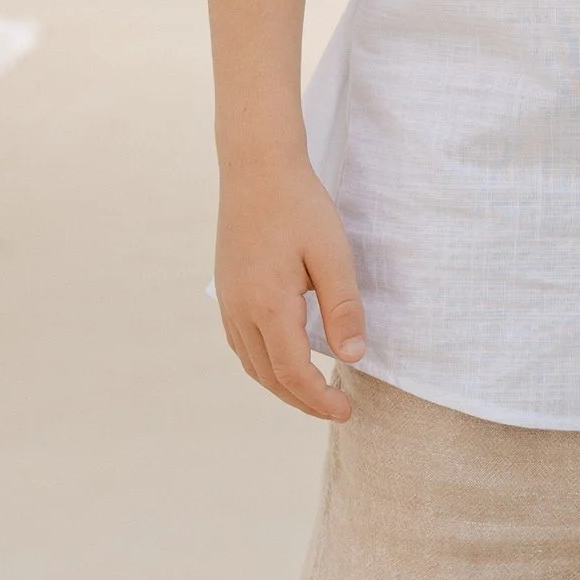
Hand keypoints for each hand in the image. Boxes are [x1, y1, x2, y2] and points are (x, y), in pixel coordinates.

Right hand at [216, 155, 365, 420]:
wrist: (256, 168)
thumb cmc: (299, 206)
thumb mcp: (333, 255)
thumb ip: (343, 308)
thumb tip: (352, 357)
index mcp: (268, 305)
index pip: (292, 372)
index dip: (318, 399)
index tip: (345, 411)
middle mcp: (240, 311)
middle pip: (269, 376)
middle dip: (302, 400)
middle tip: (336, 409)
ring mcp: (228, 302)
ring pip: (252, 363)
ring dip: (282, 385)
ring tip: (314, 393)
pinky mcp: (227, 290)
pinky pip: (242, 343)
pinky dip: (265, 364)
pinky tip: (285, 360)